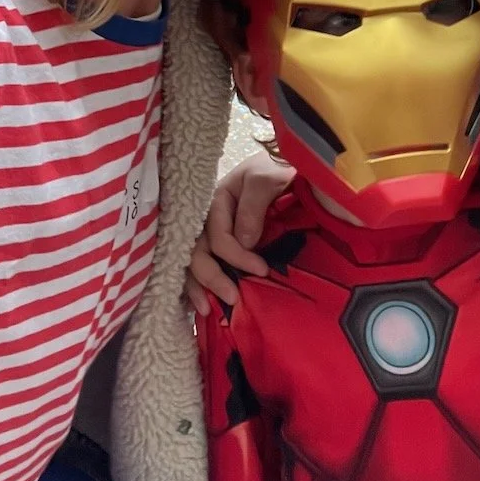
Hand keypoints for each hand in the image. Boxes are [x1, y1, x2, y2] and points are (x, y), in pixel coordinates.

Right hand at [184, 152, 294, 313]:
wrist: (288, 170)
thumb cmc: (279, 171)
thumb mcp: (268, 178)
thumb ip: (253, 206)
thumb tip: (244, 242)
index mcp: (217, 200)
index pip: (217, 236)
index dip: (236, 256)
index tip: (261, 270)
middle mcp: (207, 218)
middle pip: (197, 251)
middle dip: (212, 277)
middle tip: (233, 298)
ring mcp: (208, 231)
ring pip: (191, 261)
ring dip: (197, 286)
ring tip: (207, 310)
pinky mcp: (214, 243)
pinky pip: (199, 264)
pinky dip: (196, 285)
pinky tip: (199, 304)